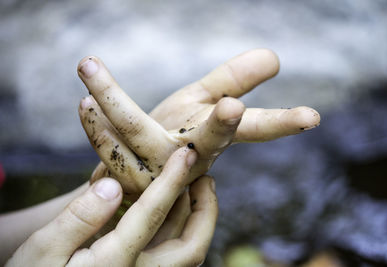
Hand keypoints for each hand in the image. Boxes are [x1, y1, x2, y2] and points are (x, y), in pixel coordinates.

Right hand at [6, 148, 217, 266]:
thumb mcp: (43, 250)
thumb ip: (79, 219)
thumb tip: (113, 186)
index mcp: (115, 264)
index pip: (152, 216)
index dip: (171, 181)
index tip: (186, 153)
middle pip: (190, 248)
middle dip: (206, 211)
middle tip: (206, 177)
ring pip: (185, 251)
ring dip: (195, 217)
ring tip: (195, 185)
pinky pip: (171, 252)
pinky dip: (179, 226)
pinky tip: (173, 204)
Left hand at [78, 49, 319, 197]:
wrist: (143, 182)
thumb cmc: (177, 136)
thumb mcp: (205, 103)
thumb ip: (235, 78)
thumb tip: (274, 56)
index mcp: (213, 140)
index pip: (253, 130)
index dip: (282, 124)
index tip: (312, 118)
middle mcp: (190, 159)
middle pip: (210, 142)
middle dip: (223, 126)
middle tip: (235, 106)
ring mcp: (157, 174)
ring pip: (139, 136)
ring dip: (116, 102)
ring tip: (89, 65)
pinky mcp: (126, 179)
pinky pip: (109, 152)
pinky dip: (96, 126)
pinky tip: (85, 102)